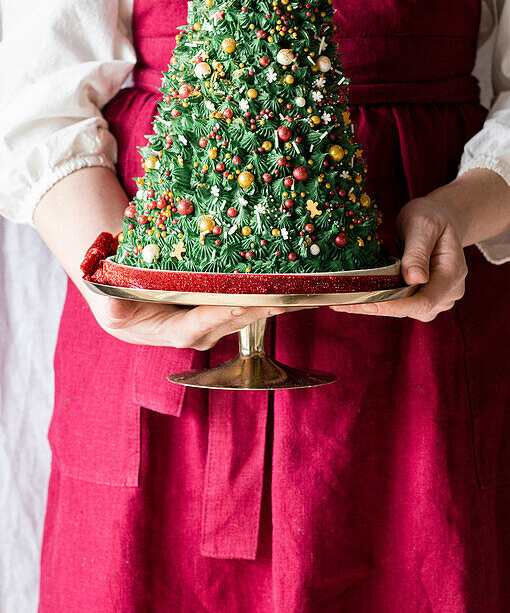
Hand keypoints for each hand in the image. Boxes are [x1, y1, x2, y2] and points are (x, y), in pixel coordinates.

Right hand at [88, 293, 293, 350]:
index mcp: (179, 332)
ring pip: (247, 311)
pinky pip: (249, 300)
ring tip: (294, 286)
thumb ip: (113, 309)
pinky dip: (266, 291)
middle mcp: (204, 331)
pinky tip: (286, 279)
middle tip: (282, 293)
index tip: (240, 304)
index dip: (221, 315)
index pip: (203, 323)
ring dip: (270, 301)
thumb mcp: (111, 307)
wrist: (128, 308)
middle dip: (259, 307)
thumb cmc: (120, 306)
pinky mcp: (225, 309)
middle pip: (235, 319)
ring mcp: (217, 322)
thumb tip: (114, 310)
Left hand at [328, 168, 509, 321]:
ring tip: (343, 298)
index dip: (393, 306)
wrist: (441, 219)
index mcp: (452, 274)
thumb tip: (414, 279)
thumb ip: (418, 251)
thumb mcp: (423, 225)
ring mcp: (438, 299)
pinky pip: (401, 304)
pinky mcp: (424, 298)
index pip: (423, 301)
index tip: (364, 304)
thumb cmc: (433, 216)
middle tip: (338, 302)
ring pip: (404, 309)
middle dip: (375, 306)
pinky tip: (357, 294)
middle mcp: (448, 293)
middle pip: (411, 309)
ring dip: (375, 304)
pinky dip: (380, 299)